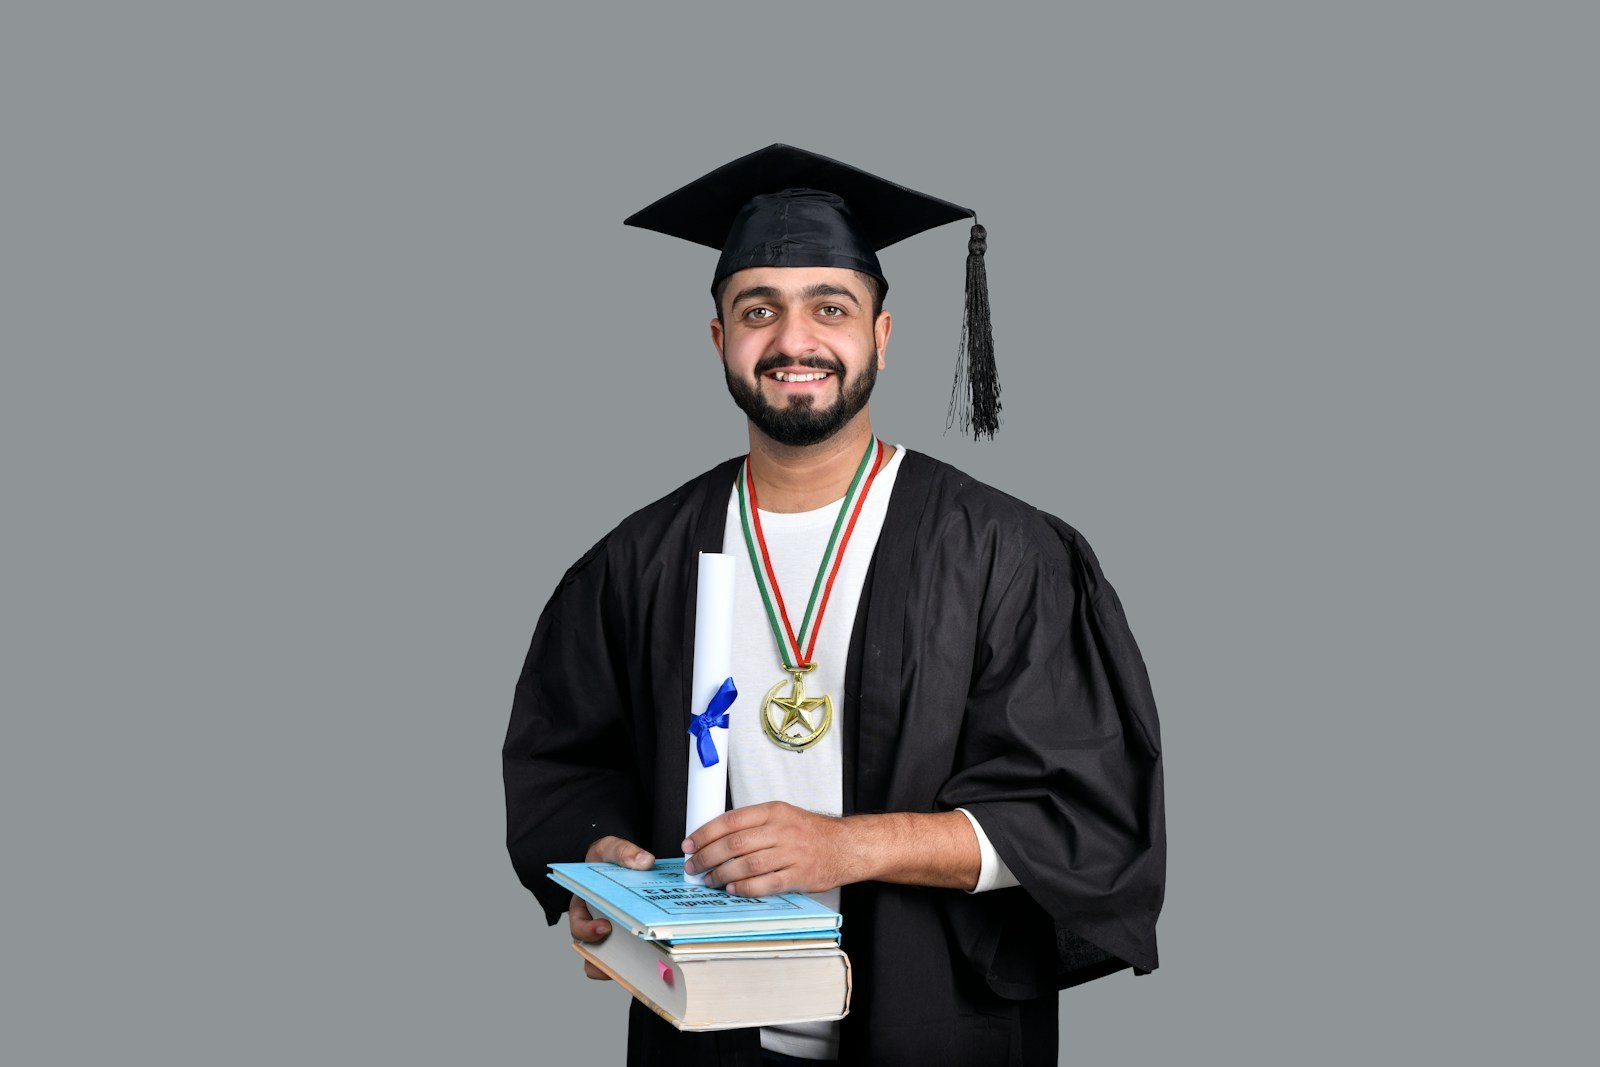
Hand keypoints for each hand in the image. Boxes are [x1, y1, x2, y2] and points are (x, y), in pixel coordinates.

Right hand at [568, 835, 654, 979]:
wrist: (618, 863)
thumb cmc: (606, 859)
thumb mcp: (610, 847)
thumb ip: (623, 852)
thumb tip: (645, 861)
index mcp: (583, 907)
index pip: (578, 926)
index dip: (588, 931)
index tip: (606, 927)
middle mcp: (594, 926)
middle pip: (595, 951)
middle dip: (610, 957)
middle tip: (633, 953)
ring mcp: (611, 936)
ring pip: (612, 962)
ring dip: (628, 966)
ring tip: (649, 966)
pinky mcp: (629, 941)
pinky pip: (633, 960)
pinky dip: (643, 963)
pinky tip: (661, 961)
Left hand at [681, 802, 863, 897]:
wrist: (846, 846)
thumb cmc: (810, 833)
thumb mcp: (783, 816)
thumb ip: (753, 824)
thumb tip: (715, 838)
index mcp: (773, 811)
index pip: (730, 820)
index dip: (705, 833)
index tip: (689, 844)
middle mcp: (781, 830)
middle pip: (734, 844)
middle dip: (707, 857)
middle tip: (693, 866)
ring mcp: (791, 853)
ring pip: (746, 865)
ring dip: (722, 875)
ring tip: (709, 880)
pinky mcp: (799, 875)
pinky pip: (765, 884)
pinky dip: (745, 888)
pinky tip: (733, 889)